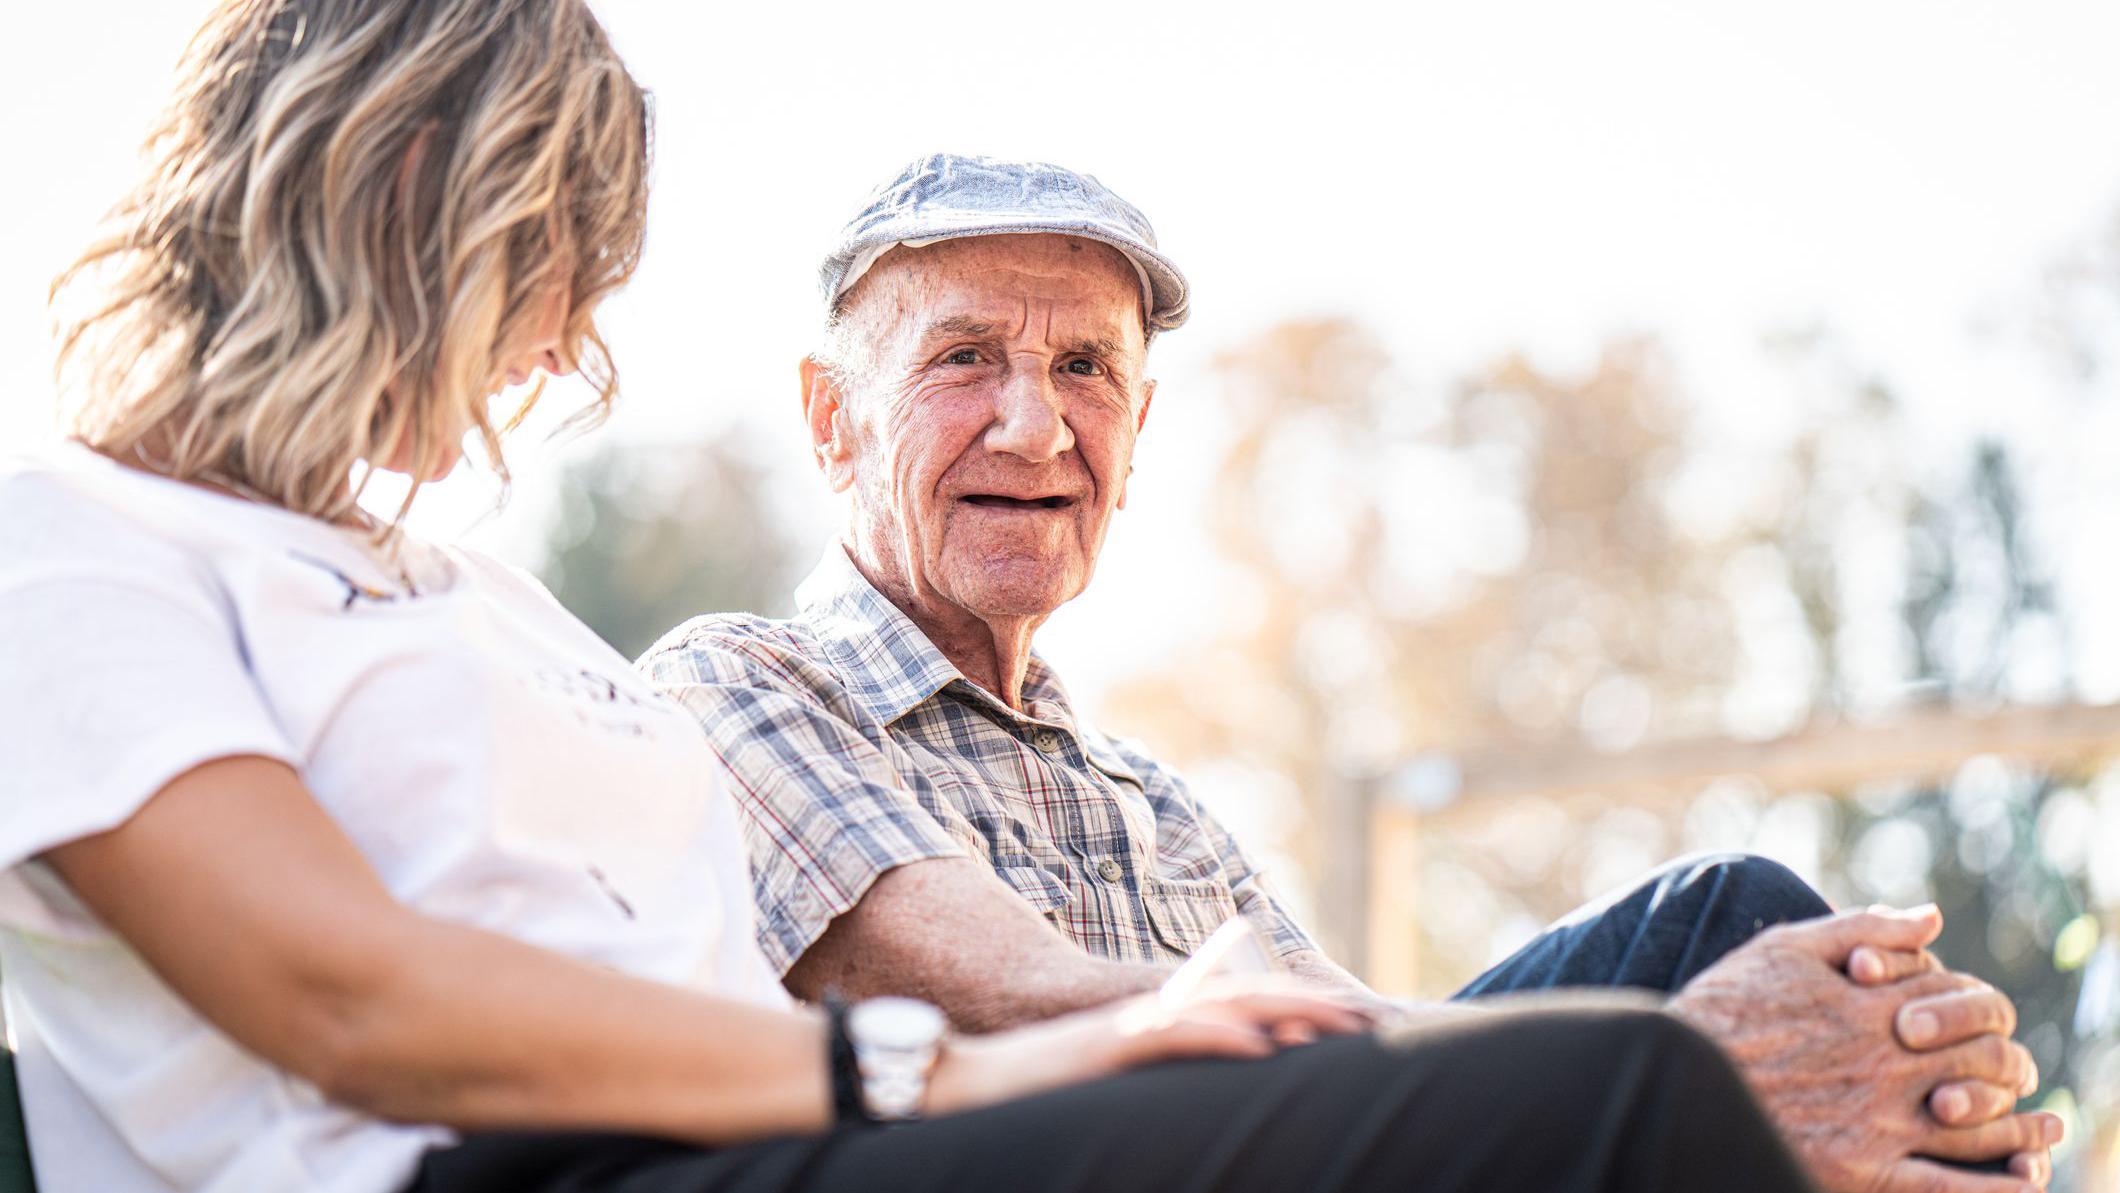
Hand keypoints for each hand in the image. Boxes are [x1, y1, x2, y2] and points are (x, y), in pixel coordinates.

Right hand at [925, 977, 1370, 1116]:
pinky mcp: (1108, 1048)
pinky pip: (1173, 1036)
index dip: (1303, 1011)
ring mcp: (1133, 1027)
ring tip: (1338, 1026)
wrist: (968, 1084)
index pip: (1246, 1008)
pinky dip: (1218, 1037)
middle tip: (1372, 1020)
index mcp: (1163, 1024)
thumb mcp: (1120, 1090)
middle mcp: (1155, 1015)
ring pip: (1224, 1010)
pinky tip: (1257, 1045)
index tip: (1357, 1024)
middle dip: (1314, 1008)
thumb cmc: (1041, 1096)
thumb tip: (1223, 1093)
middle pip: (1250, 1001)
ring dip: (1285, 1014)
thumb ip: (1166, 1080)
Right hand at [1668, 905, 2061, 1192]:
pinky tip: (2021, 1183)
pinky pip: (1950, 1189)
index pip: (1963, 1003)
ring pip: (1981, 1126)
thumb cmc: (1725, 1008)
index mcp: (1873, 1006)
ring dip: (2023, 1129)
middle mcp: (1886, 1063)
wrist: (1674, 1077)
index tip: (1973, 1024)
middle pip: (1985, 1061)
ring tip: (2041, 1133)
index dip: (1978, 1010)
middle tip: (2011, 1075)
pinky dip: (1997, 1189)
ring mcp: (1879, 1121)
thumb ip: (1863, 928)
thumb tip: (1932, 917)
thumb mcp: (1786, 949)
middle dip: (2008, 1065)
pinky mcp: (1864, 1172)